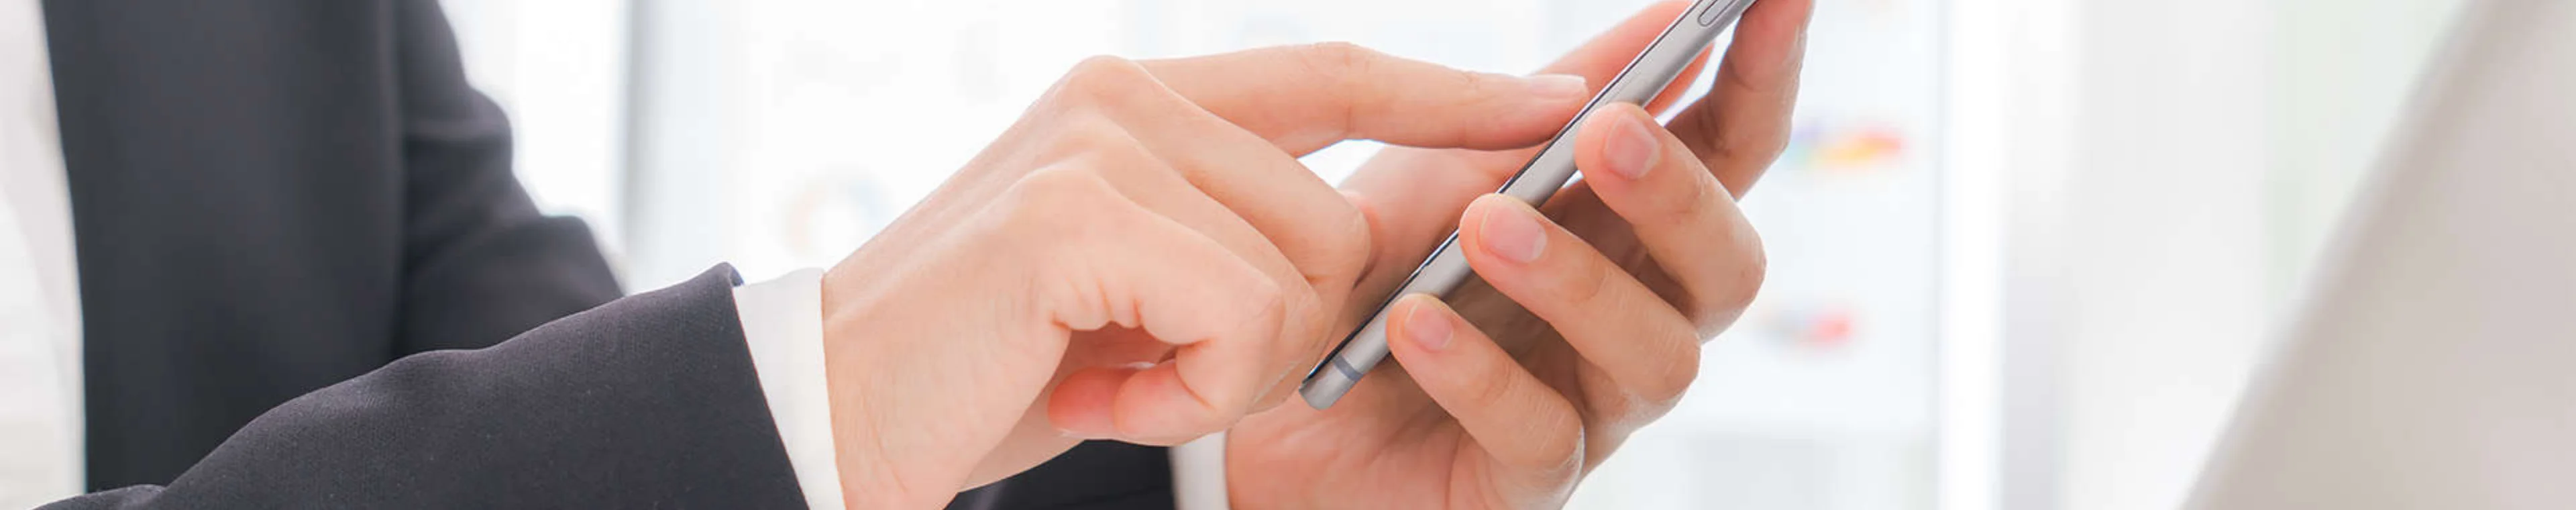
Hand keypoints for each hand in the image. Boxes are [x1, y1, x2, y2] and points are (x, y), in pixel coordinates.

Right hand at [814, 46, 1595, 507]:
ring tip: (1109, 376)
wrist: (835, 420)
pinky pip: (1243, 318)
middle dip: (1282, 334)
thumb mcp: (1134, 282)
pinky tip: (1095, 395)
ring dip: (1226, 373)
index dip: (1454, 90)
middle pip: (1337, 216)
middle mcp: (1121, 93)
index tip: (1564, 99)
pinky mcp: (1080, 213)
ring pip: (1301, 274)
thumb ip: (1235, 227)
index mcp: (1137, 94)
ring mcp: (1099, 142)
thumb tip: (1379, 234)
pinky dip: (1187, 395)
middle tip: (1151, 372)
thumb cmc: (990, 364)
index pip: (1337, 71)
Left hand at [1224, 1, 1813, 507]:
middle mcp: (1635, 316)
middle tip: (1604, 134)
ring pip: (1657, 358)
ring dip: (1576, 282)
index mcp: (1628, 224)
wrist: (1258, 384)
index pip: (1730, 150)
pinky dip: (1479, 373)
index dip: (1765, 77)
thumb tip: (1666, 17)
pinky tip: (1416, 321)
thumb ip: (1546, 101)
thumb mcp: (1441, 157)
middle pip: (1727, 269)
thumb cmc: (1369, 264)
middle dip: (1678, 197)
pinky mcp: (1521, 482)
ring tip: (1483, 228)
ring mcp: (1590, 405)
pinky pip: (1540, 434)